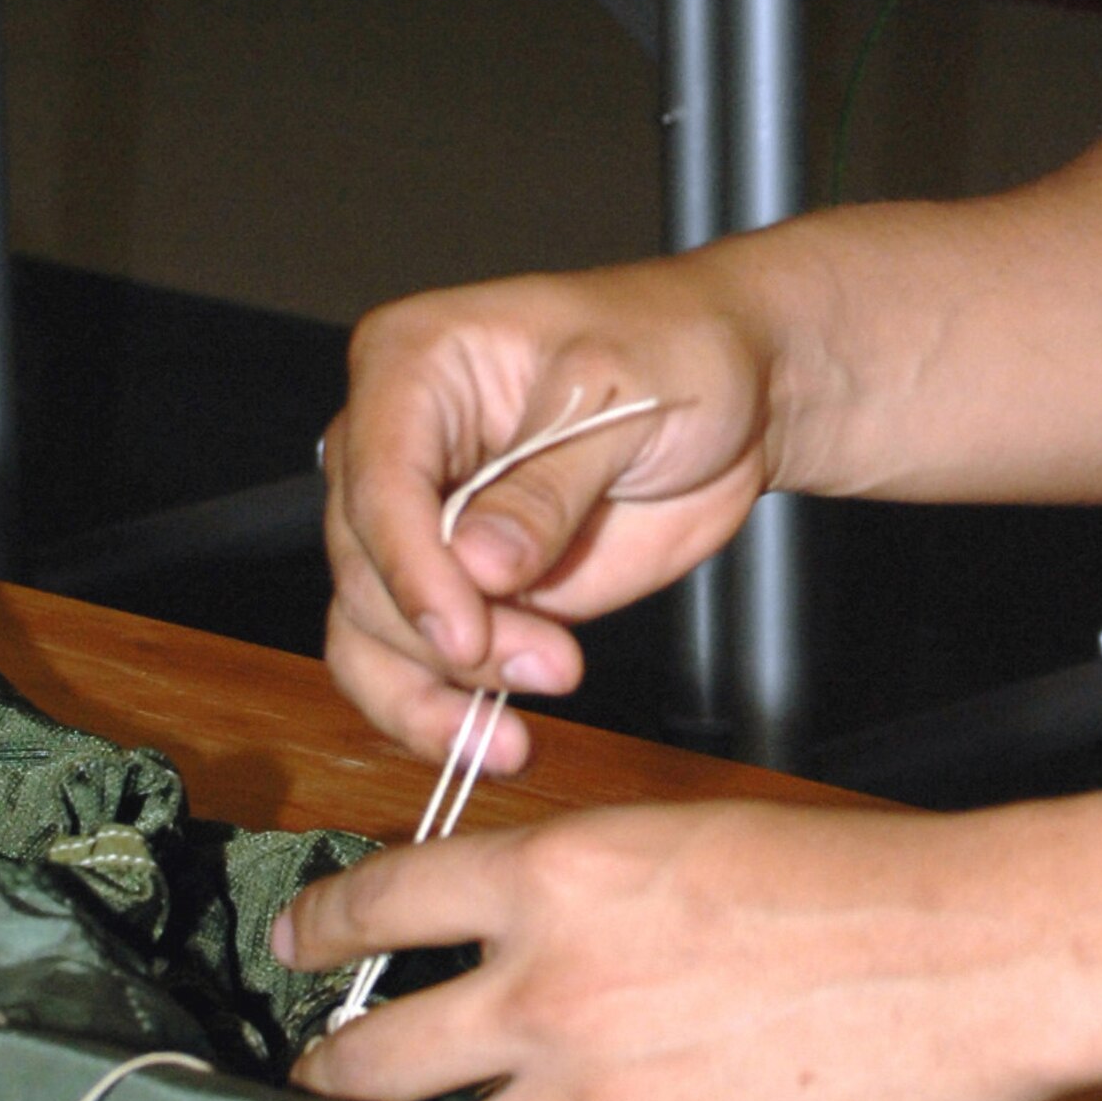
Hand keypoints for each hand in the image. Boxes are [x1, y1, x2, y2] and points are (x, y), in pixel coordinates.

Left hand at [274, 800, 1101, 1100]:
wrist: (963, 967)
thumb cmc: (841, 887)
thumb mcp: (676, 847)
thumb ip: (570, 900)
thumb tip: (497, 946)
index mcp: (549, 883)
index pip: (379, 902)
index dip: (318, 926)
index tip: (293, 944)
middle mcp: (544, 996)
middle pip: (369, 1056)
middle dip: (323, 1074)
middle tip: (308, 1085)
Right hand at [320, 257, 774, 773]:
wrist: (735, 402)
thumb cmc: (676, 355)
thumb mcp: (621, 398)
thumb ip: (547, 485)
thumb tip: (479, 564)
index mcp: (411, 366)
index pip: (377, 479)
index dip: (411, 567)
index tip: (464, 633)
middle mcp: (393, 450)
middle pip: (366, 569)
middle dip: (449, 639)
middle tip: (552, 665)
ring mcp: (423, 530)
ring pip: (370, 634)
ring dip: (435, 697)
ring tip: (514, 736)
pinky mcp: (461, 595)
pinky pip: (415, 669)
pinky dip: (445, 716)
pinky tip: (496, 745)